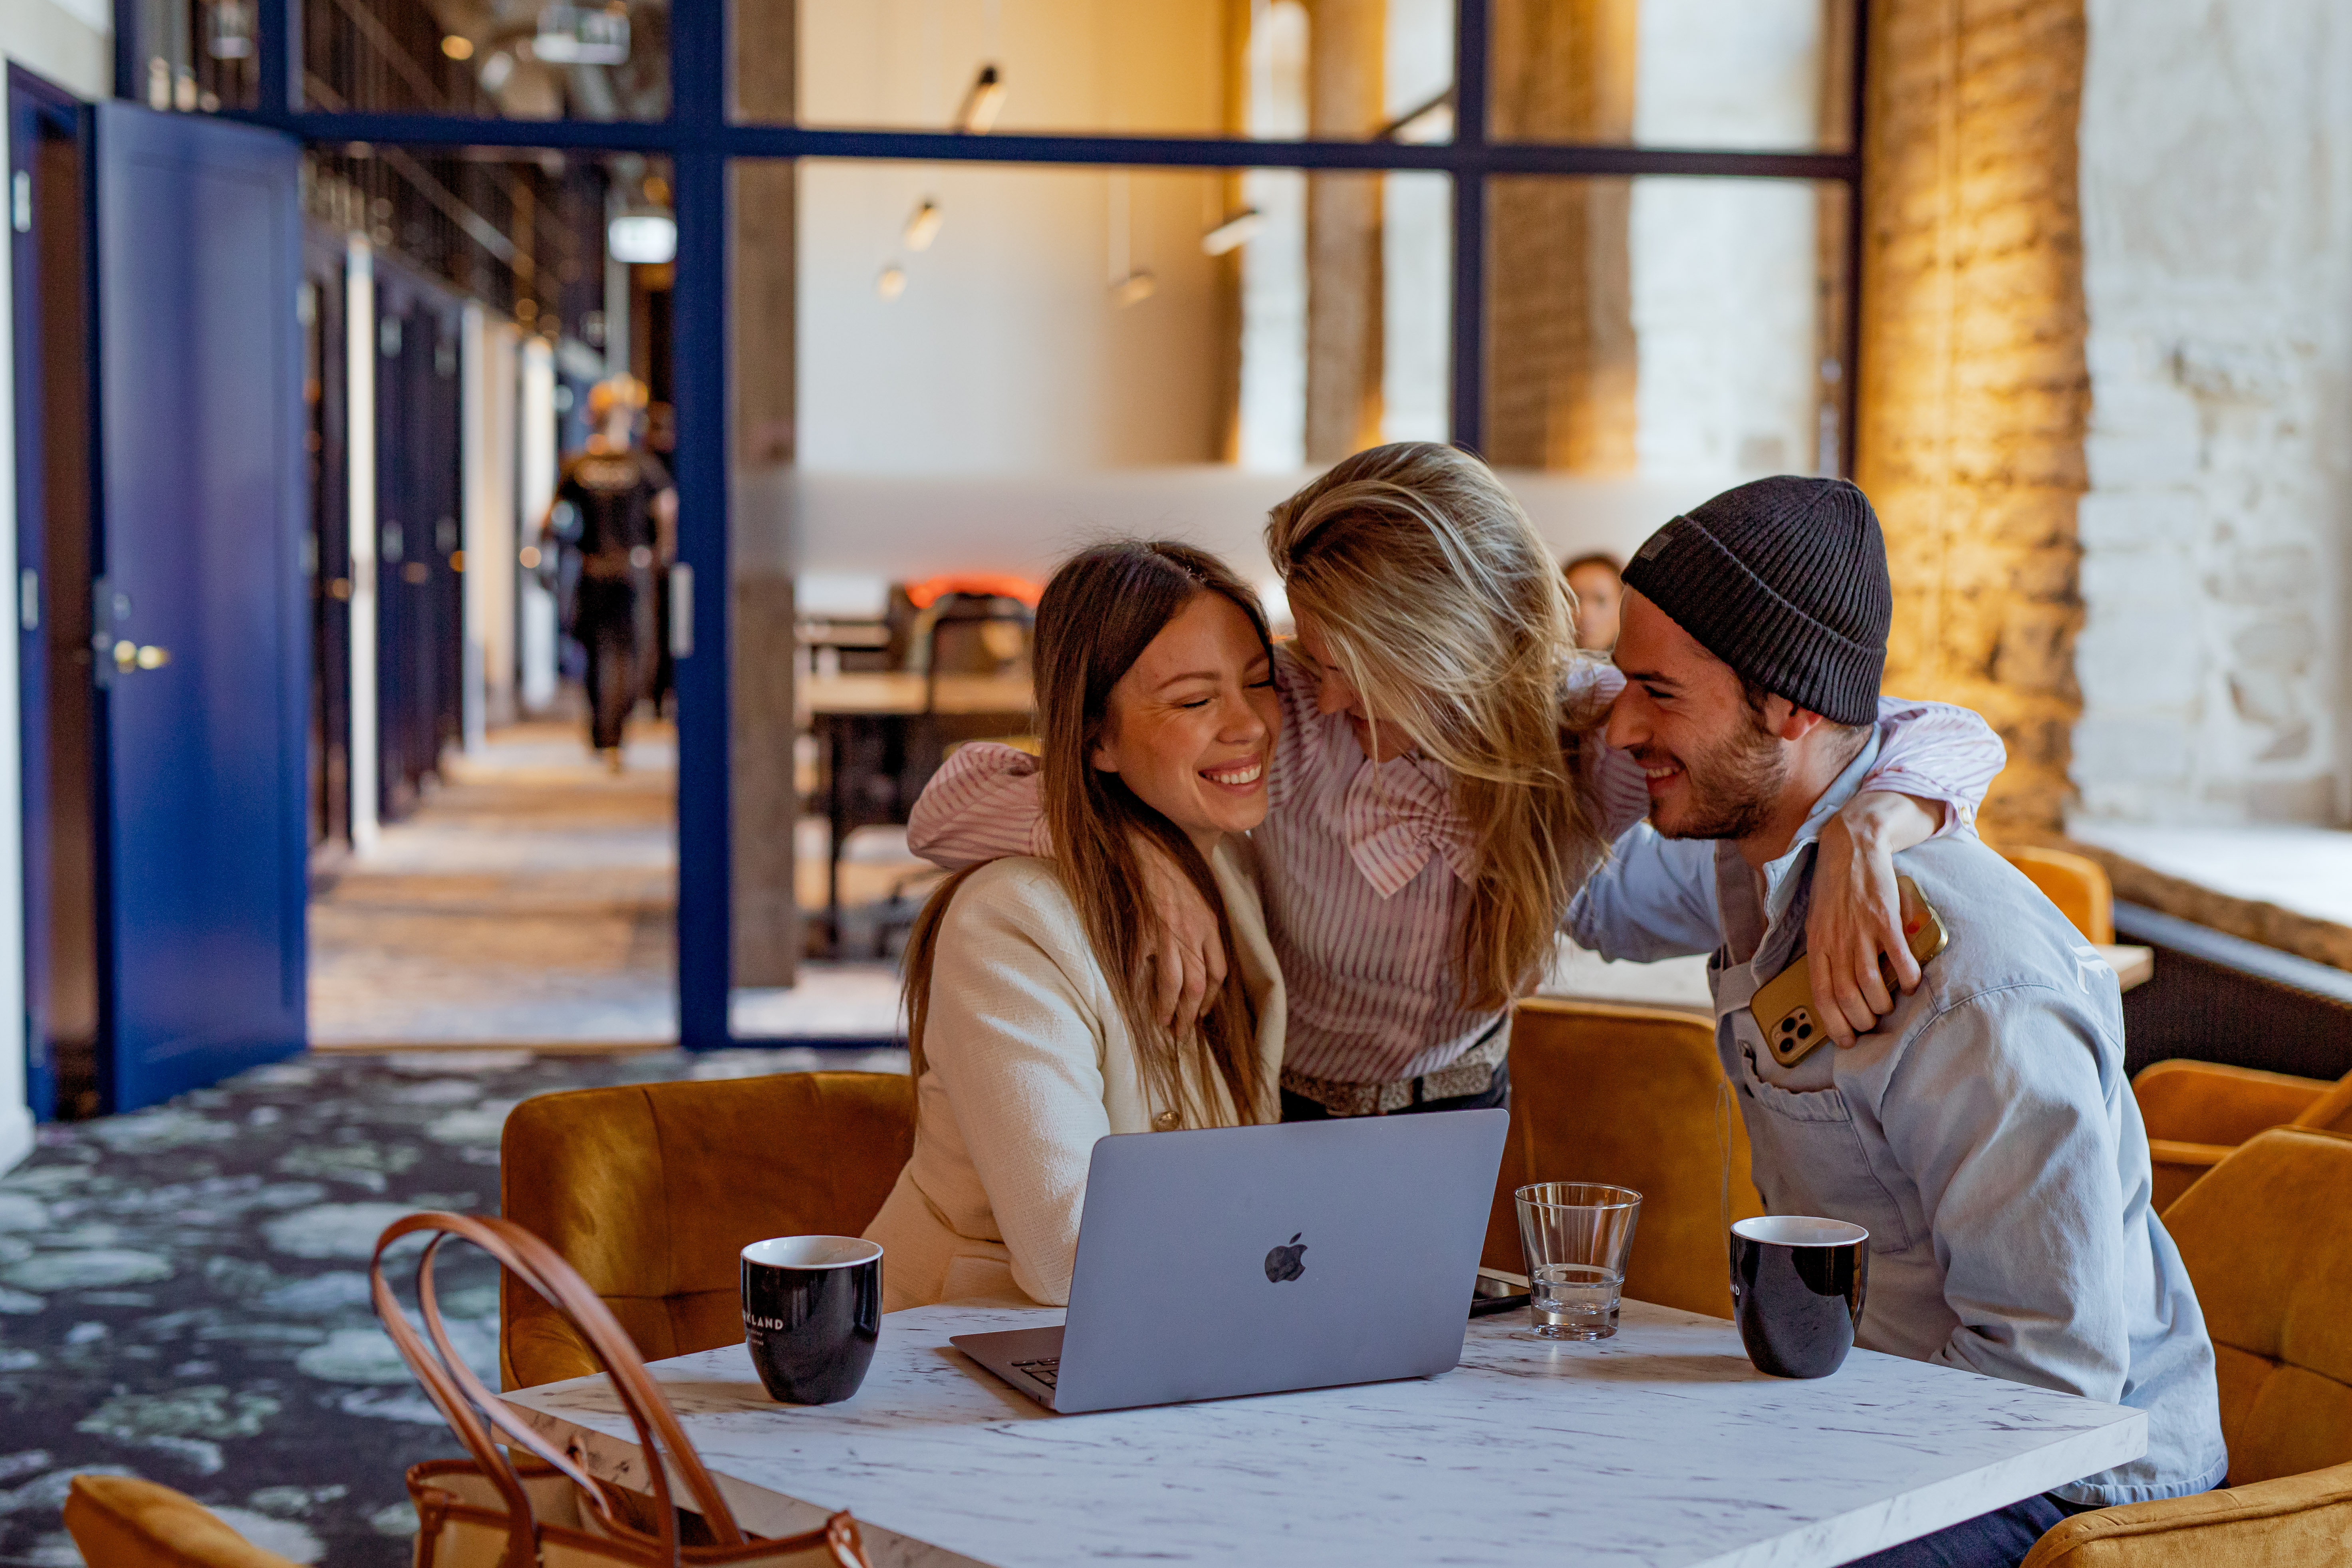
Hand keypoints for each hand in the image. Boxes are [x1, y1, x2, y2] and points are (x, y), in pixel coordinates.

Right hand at [1136, 839, 1224, 1033]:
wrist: (1146, 841)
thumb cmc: (1172, 859)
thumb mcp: (1199, 885)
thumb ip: (1202, 911)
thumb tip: (1201, 932)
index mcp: (1210, 922)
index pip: (1218, 971)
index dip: (1211, 997)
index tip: (1202, 1012)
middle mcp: (1194, 931)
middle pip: (1198, 984)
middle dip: (1190, 1014)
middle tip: (1181, 1033)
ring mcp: (1168, 931)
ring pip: (1173, 983)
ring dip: (1167, 1009)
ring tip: (1161, 1025)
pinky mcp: (1144, 928)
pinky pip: (1141, 965)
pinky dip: (1138, 986)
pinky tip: (1133, 999)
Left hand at [1805, 792, 1940, 1046]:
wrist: (1851, 845)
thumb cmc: (1835, 888)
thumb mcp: (1818, 921)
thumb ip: (1826, 951)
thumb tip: (1833, 984)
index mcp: (1817, 944)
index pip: (1820, 994)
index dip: (1833, 1023)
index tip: (1847, 1040)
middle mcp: (1836, 940)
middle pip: (1846, 995)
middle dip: (1859, 1019)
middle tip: (1871, 1026)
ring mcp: (1859, 929)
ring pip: (1869, 982)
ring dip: (1880, 1003)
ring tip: (1887, 1007)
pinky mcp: (1884, 917)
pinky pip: (1897, 956)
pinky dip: (1906, 976)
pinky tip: (1911, 984)